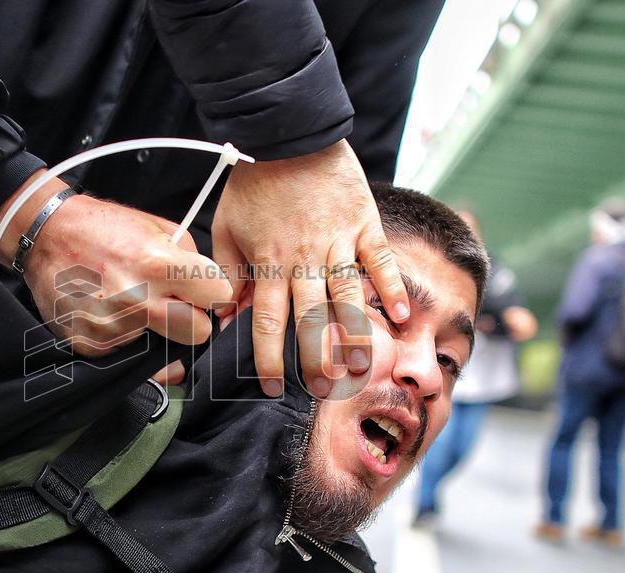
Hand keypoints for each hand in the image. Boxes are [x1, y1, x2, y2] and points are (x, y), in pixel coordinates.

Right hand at [0, 171, 230, 356]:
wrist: (45, 235)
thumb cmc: (102, 228)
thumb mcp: (156, 226)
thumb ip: (190, 257)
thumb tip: (210, 288)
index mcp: (157, 263)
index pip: (218, 296)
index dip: (211, 292)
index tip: (200, 291)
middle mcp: (136, 299)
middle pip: (198, 333)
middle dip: (191, 320)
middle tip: (173, 304)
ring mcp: (112, 327)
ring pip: (162, 346)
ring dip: (153, 328)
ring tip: (130, 300)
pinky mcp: (92, 345)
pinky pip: (128, 353)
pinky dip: (125, 336)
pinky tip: (111, 311)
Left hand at [211, 139, 408, 396]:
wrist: (288, 132)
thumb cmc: (253, 182)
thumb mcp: (226, 226)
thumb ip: (228, 271)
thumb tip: (227, 311)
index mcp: (269, 262)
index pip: (269, 321)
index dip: (269, 358)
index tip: (270, 387)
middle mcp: (305, 258)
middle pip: (312, 318)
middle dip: (316, 358)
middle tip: (324, 389)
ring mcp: (337, 241)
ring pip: (347, 296)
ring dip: (354, 334)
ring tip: (360, 367)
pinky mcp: (363, 223)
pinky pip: (378, 259)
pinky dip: (389, 286)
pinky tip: (399, 315)